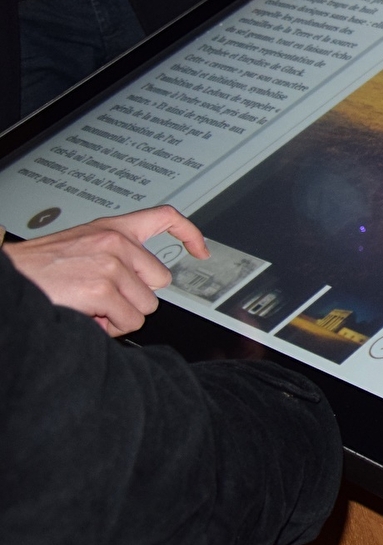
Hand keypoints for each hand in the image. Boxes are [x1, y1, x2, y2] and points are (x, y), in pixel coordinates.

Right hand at [2, 205, 209, 336]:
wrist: (8, 279)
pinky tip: (86, 315)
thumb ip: (116, 255)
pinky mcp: (103, 289)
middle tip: (101, 297)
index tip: (201, 250)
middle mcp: (115, 242)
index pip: (164, 217)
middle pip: (159, 282)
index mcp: (112, 228)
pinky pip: (128, 321)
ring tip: (88, 305)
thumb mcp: (81, 247)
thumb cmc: (39, 268)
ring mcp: (110, 265)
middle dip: (134, 296)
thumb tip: (146, 281)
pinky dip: (108, 327)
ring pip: (146, 306)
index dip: (189, 233)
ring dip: (119, 314)